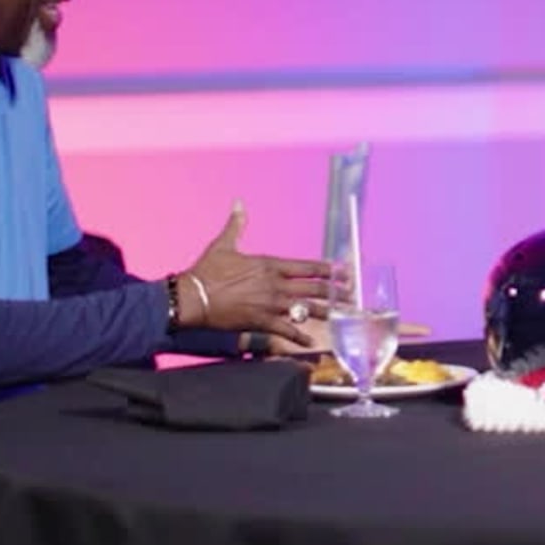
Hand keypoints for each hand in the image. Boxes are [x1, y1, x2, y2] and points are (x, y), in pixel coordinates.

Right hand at [178, 203, 329, 346]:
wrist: (192, 297)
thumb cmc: (207, 270)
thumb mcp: (224, 244)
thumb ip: (236, 225)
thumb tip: (238, 203)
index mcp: (270, 265)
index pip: (307, 267)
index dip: (328, 270)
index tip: (343, 271)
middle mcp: (275, 284)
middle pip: (313, 288)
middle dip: (335, 292)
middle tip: (352, 295)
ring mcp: (270, 304)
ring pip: (305, 309)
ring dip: (326, 313)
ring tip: (342, 316)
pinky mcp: (261, 322)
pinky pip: (286, 330)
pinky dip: (299, 336)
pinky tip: (312, 341)